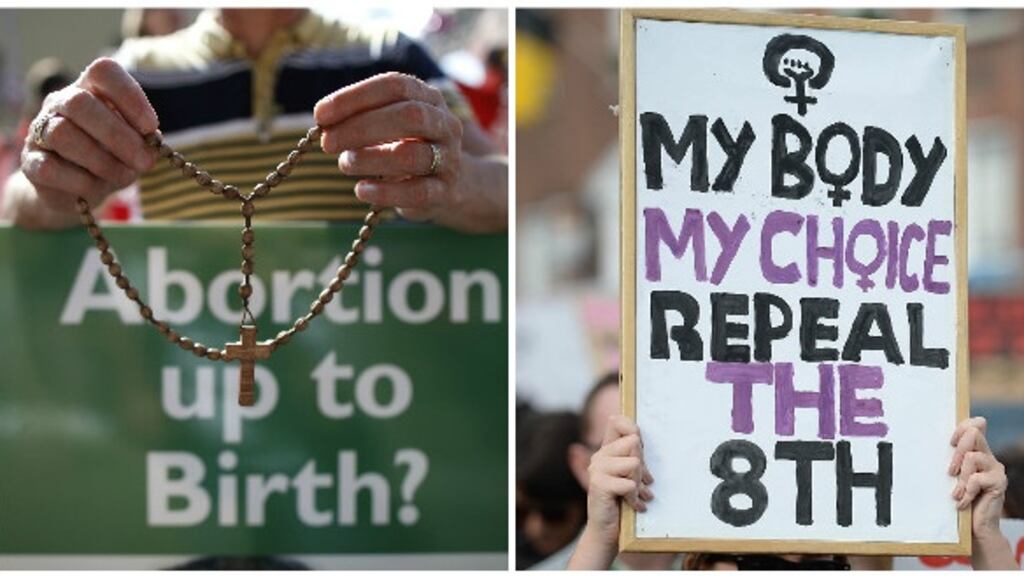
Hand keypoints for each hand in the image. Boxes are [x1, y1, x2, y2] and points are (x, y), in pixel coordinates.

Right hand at [20, 57, 158, 212]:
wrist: (77, 191)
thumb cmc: (112, 159)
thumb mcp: (134, 147)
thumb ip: (144, 141)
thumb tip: (150, 144)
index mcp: (91, 89)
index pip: (103, 71)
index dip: (130, 96)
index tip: (151, 127)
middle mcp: (60, 102)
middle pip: (79, 103)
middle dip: (118, 136)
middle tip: (144, 162)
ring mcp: (39, 130)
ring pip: (62, 133)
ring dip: (102, 161)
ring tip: (124, 177)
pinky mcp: (30, 162)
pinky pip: (49, 167)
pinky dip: (80, 181)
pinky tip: (96, 187)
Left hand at [314, 72, 462, 221]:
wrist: (446, 184)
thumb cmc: (405, 147)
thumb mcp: (387, 124)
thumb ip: (360, 118)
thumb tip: (324, 122)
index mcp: (428, 98)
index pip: (395, 86)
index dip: (355, 97)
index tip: (320, 114)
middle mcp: (445, 125)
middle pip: (409, 116)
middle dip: (361, 127)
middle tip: (327, 142)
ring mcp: (449, 159)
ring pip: (412, 155)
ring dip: (370, 159)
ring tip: (344, 164)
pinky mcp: (445, 191)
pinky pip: (418, 192)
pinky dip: (385, 192)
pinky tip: (361, 190)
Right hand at [585, 414, 653, 547]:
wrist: (606, 531)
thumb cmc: (621, 503)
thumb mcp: (630, 476)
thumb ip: (633, 456)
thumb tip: (638, 438)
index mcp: (607, 450)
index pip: (617, 421)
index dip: (632, 428)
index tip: (640, 447)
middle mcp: (599, 456)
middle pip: (633, 442)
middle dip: (642, 466)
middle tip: (643, 483)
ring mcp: (597, 469)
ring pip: (634, 463)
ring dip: (640, 484)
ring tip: (637, 495)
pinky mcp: (599, 485)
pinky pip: (629, 484)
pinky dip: (634, 498)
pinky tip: (631, 505)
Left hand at [949, 417, 1006, 540]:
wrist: (975, 527)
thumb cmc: (959, 500)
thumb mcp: (952, 476)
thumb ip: (950, 460)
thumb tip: (927, 440)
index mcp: (978, 451)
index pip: (976, 424)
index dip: (961, 428)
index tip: (949, 443)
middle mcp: (989, 457)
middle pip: (974, 434)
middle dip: (957, 452)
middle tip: (950, 472)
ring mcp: (996, 469)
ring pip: (971, 457)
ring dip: (960, 477)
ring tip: (957, 493)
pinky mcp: (999, 483)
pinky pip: (976, 479)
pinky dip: (965, 492)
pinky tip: (962, 502)